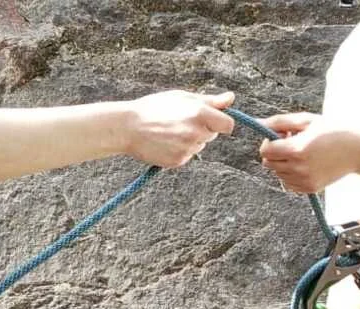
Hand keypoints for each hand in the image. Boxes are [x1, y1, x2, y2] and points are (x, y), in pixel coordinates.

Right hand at [119, 90, 236, 167]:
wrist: (128, 127)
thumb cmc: (155, 108)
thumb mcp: (182, 98)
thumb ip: (209, 100)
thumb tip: (231, 98)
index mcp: (199, 113)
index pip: (228, 125)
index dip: (221, 123)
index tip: (212, 121)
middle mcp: (196, 132)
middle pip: (212, 135)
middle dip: (201, 129)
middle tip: (178, 121)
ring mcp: (187, 148)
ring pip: (199, 145)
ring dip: (190, 140)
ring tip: (168, 131)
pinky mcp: (178, 161)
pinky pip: (186, 156)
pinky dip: (178, 151)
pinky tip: (164, 142)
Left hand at [258, 112, 359, 193]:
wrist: (357, 150)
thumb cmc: (332, 130)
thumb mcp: (306, 120)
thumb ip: (279, 122)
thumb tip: (257, 124)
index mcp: (296, 149)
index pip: (265, 150)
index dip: (269, 142)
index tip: (281, 136)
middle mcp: (298, 167)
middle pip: (269, 163)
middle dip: (275, 153)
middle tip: (292, 143)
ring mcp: (304, 180)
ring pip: (278, 174)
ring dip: (283, 164)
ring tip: (303, 153)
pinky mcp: (310, 188)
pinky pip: (288, 183)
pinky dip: (291, 175)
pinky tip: (306, 164)